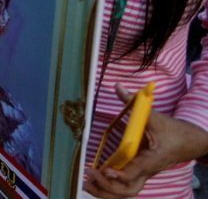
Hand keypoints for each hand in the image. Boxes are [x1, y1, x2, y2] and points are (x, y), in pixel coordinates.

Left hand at [83, 83, 207, 197]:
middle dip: (108, 187)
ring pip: (126, 192)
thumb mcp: (155, 116)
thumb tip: (118, 87)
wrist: (189, 142)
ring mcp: (143, 174)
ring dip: (106, 191)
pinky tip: (95, 182)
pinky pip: (125, 187)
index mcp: (152, 159)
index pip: (135, 172)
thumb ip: (135, 103)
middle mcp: (147, 171)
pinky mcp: (139, 173)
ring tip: (86, 184)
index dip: (120, 174)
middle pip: (129, 189)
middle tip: (89, 176)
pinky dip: (110, 188)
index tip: (106, 170)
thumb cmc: (173, 131)